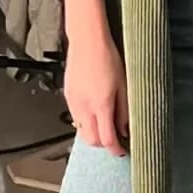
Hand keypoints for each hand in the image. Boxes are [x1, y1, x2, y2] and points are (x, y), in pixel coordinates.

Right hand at [62, 27, 128, 157]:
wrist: (87, 41)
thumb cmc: (107, 58)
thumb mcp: (124, 85)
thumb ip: (124, 111)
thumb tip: (124, 128)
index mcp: (101, 105)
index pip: (107, 139)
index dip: (116, 149)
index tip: (122, 151)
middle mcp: (84, 107)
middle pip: (91, 140)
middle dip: (103, 144)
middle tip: (115, 139)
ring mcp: (74, 102)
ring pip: (81, 131)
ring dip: (93, 134)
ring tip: (104, 125)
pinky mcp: (68, 96)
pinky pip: (75, 117)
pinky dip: (85, 122)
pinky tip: (94, 113)